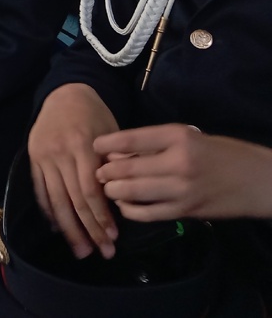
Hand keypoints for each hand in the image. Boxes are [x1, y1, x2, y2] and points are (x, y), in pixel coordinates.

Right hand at [28, 82, 120, 259]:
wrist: (65, 93)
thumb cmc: (94, 115)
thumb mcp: (111, 133)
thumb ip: (115, 163)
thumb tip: (123, 199)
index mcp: (81, 145)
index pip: (90, 190)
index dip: (101, 217)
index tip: (113, 237)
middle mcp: (59, 153)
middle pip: (73, 200)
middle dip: (88, 230)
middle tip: (102, 252)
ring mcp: (43, 156)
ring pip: (55, 200)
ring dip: (69, 229)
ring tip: (81, 250)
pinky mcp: (33, 158)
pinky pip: (40, 190)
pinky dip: (49, 211)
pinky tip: (58, 229)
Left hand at [95, 125, 271, 220]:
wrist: (258, 180)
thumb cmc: (221, 153)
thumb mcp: (188, 138)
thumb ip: (155, 144)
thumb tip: (117, 153)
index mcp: (178, 137)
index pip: (131, 138)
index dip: (107, 143)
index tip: (94, 146)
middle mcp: (178, 162)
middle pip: (127, 168)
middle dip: (106, 172)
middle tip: (97, 172)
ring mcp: (182, 190)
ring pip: (134, 192)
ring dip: (114, 191)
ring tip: (108, 188)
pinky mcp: (186, 211)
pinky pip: (148, 213)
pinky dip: (131, 210)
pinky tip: (125, 206)